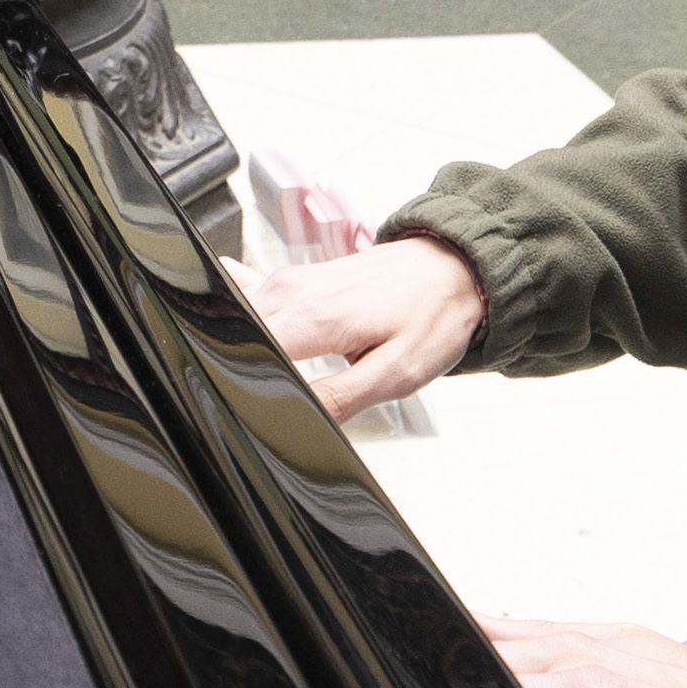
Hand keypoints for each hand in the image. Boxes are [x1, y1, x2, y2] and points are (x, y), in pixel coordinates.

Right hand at [250, 237, 482, 418]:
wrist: (452, 266)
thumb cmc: (432, 316)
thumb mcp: (397, 373)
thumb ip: (339, 399)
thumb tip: (294, 421)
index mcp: (313, 317)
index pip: (244, 353)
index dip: (241, 385)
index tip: (249, 408)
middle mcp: (291, 292)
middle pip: (233, 336)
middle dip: (234, 368)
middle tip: (249, 401)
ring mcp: (289, 282)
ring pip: (236, 320)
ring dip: (238, 348)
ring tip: (252, 378)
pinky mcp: (293, 281)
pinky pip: (248, 297)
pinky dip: (240, 320)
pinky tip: (242, 336)